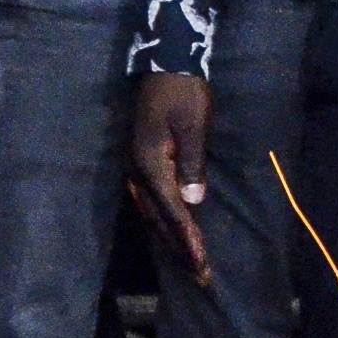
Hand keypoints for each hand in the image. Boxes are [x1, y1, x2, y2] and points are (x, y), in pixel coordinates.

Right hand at [127, 73, 216, 283]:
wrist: (166, 62)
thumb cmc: (184, 92)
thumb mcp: (194, 126)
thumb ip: (193, 164)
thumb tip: (192, 203)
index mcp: (151, 164)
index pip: (172, 211)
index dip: (187, 239)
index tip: (201, 264)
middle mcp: (138, 170)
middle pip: (159, 218)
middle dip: (179, 247)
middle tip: (199, 275)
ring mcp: (136, 166)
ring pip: (152, 212)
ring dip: (170, 237)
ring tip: (188, 260)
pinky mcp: (141, 160)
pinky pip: (151, 199)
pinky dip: (163, 219)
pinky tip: (172, 230)